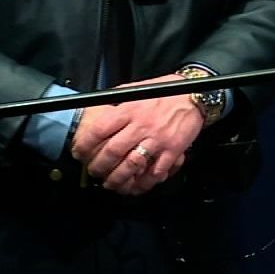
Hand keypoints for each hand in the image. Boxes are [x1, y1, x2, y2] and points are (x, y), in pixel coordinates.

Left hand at [72, 74, 204, 194]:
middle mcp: (142, 125)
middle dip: (98, 166)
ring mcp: (157, 139)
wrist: (195, 95)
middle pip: (112, 152)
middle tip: (94, 172)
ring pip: (131, 165)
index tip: (79, 153)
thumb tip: (97, 108)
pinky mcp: (173, 150)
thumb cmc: (165, 92)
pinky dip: (145, 182)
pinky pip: (156, 171)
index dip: (85, 145)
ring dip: (117, 178)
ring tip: (111, 183)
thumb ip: (117, 100)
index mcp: (130, 110)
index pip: (99, 130)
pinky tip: (137, 185)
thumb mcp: (136, 89)